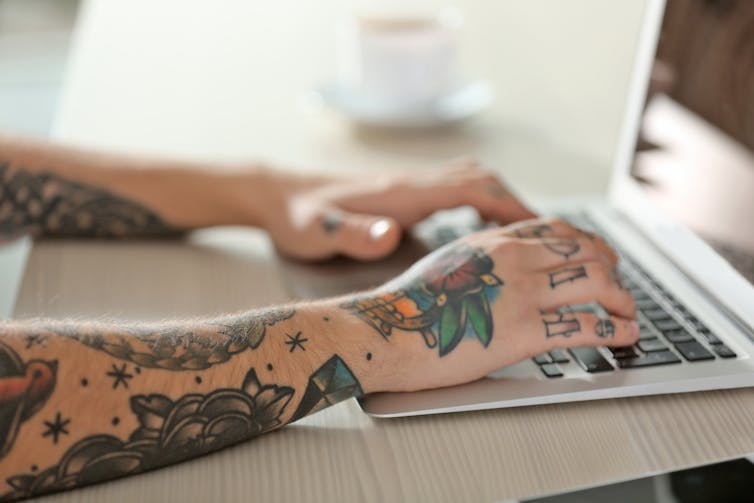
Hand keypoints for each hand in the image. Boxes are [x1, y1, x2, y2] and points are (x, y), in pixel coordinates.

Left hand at [262, 159, 535, 260]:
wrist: (279, 196)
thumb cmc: (299, 217)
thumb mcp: (318, 232)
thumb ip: (352, 234)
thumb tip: (388, 235)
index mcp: (402, 192)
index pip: (471, 189)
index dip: (509, 208)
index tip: (539, 231)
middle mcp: (412, 183)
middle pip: (481, 178)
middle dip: (516, 204)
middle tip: (542, 237)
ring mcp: (409, 186)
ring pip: (471, 180)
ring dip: (501, 201)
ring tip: (522, 235)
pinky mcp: (404, 195)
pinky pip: (456, 190)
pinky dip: (480, 204)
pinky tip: (478, 230)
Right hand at [342, 217, 638, 391]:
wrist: (387, 330)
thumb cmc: (409, 305)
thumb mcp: (448, 264)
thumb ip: (482, 261)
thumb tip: (502, 270)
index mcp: (495, 241)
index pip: (556, 229)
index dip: (587, 241)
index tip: (600, 255)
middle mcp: (515, 258)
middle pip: (585, 250)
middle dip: (612, 267)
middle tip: (621, 286)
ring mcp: (523, 291)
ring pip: (596, 281)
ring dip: (622, 298)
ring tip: (628, 313)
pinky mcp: (526, 329)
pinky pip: (586, 325)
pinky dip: (616, 330)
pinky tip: (625, 336)